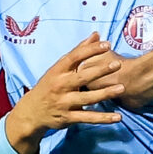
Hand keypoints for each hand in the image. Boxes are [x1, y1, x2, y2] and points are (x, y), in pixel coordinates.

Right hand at [9, 36, 123, 153]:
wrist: (31, 112)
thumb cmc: (50, 85)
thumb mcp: (59, 68)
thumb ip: (79, 52)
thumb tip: (96, 34)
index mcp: (58, 71)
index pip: (74, 57)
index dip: (90, 50)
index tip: (107, 44)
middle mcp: (60, 86)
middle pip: (82, 77)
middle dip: (100, 71)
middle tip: (117, 64)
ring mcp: (64, 103)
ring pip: (87, 98)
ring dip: (105, 93)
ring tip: (121, 88)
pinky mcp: (68, 118)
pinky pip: (88, 118)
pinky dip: (103, 119)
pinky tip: (117, 117)